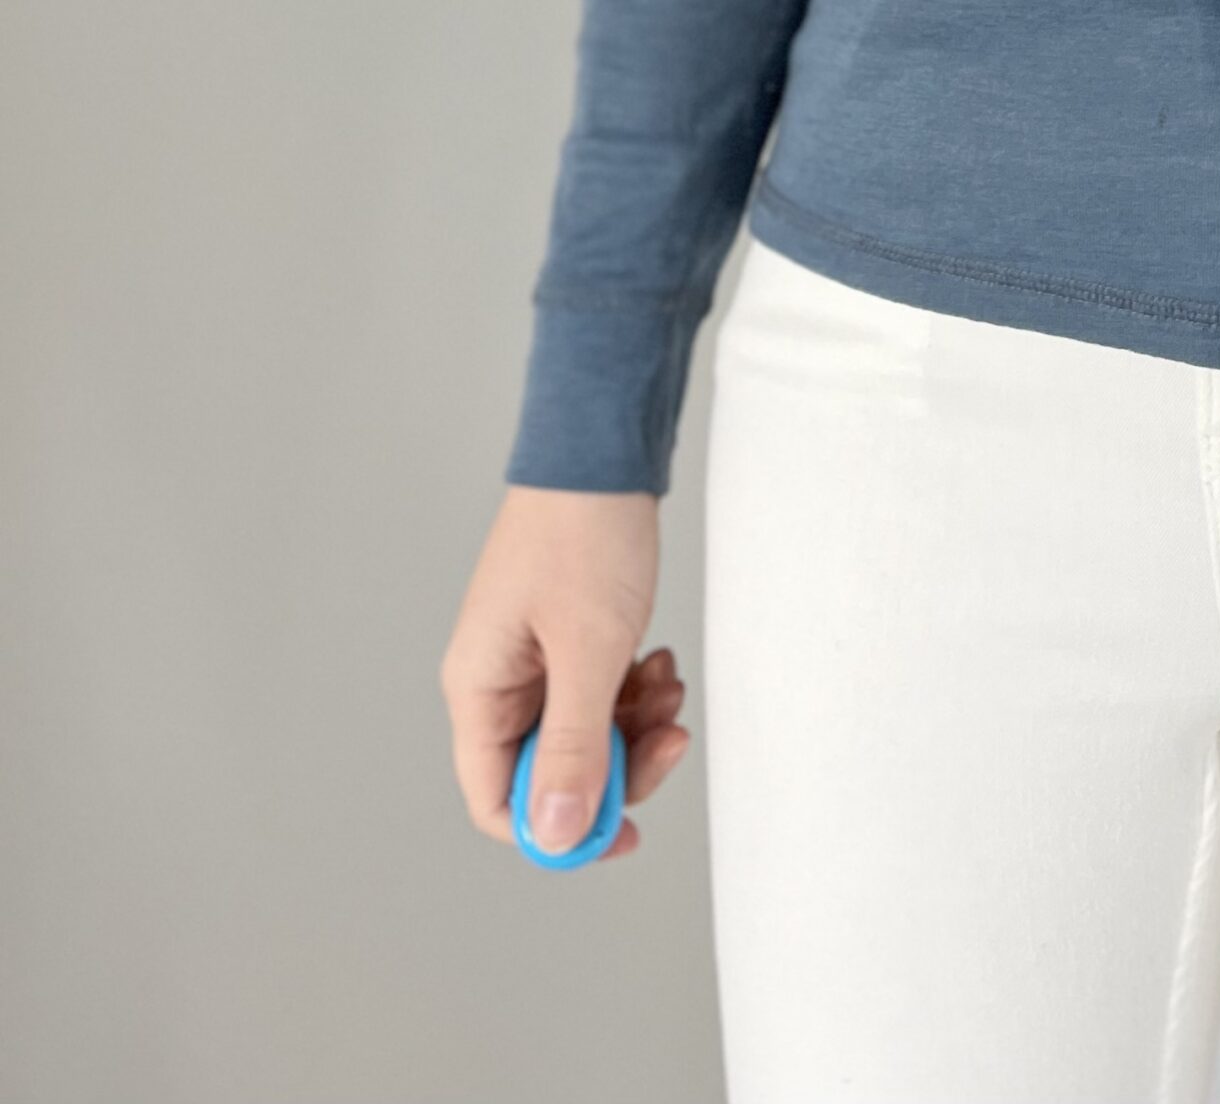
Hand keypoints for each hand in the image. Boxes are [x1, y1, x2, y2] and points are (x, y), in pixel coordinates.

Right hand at [440, 486, 691, 860]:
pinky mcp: (568, 637)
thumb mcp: (587, 652)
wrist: (604, 452)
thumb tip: (555, 836)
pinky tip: (659, 657)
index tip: (625, 831)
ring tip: (668, 681)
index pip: (497, 802)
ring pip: (583, 731)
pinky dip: (634, 687)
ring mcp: (533, 658)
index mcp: (479, 690)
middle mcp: (498, 681)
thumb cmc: (584, 538)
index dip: (558, 832)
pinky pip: (599, 692)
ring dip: (634, 723)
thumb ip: (570, 747)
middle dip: (616, 764)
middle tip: (671, 737)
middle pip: (549, 771)